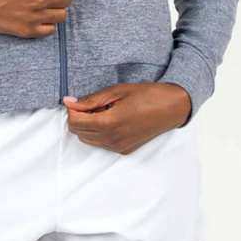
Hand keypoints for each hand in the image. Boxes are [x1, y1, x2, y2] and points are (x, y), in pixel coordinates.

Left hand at [62, 82, 191, 153]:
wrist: (171, 108)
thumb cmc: (147, 95)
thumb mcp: (117, 91)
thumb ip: (91, 100)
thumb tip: (69, 102)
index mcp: (110, 123)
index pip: (75, 123)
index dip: (71, 110)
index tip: (74, 100)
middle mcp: (112, 139)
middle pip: (79, 133)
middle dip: (77, 118)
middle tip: (88, 103)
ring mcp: (118, 147)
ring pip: (88, 140)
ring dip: (87, 126)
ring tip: (101, 110)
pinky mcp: (124, 150)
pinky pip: (101, 143)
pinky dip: (98, 132)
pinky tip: (109, 118)